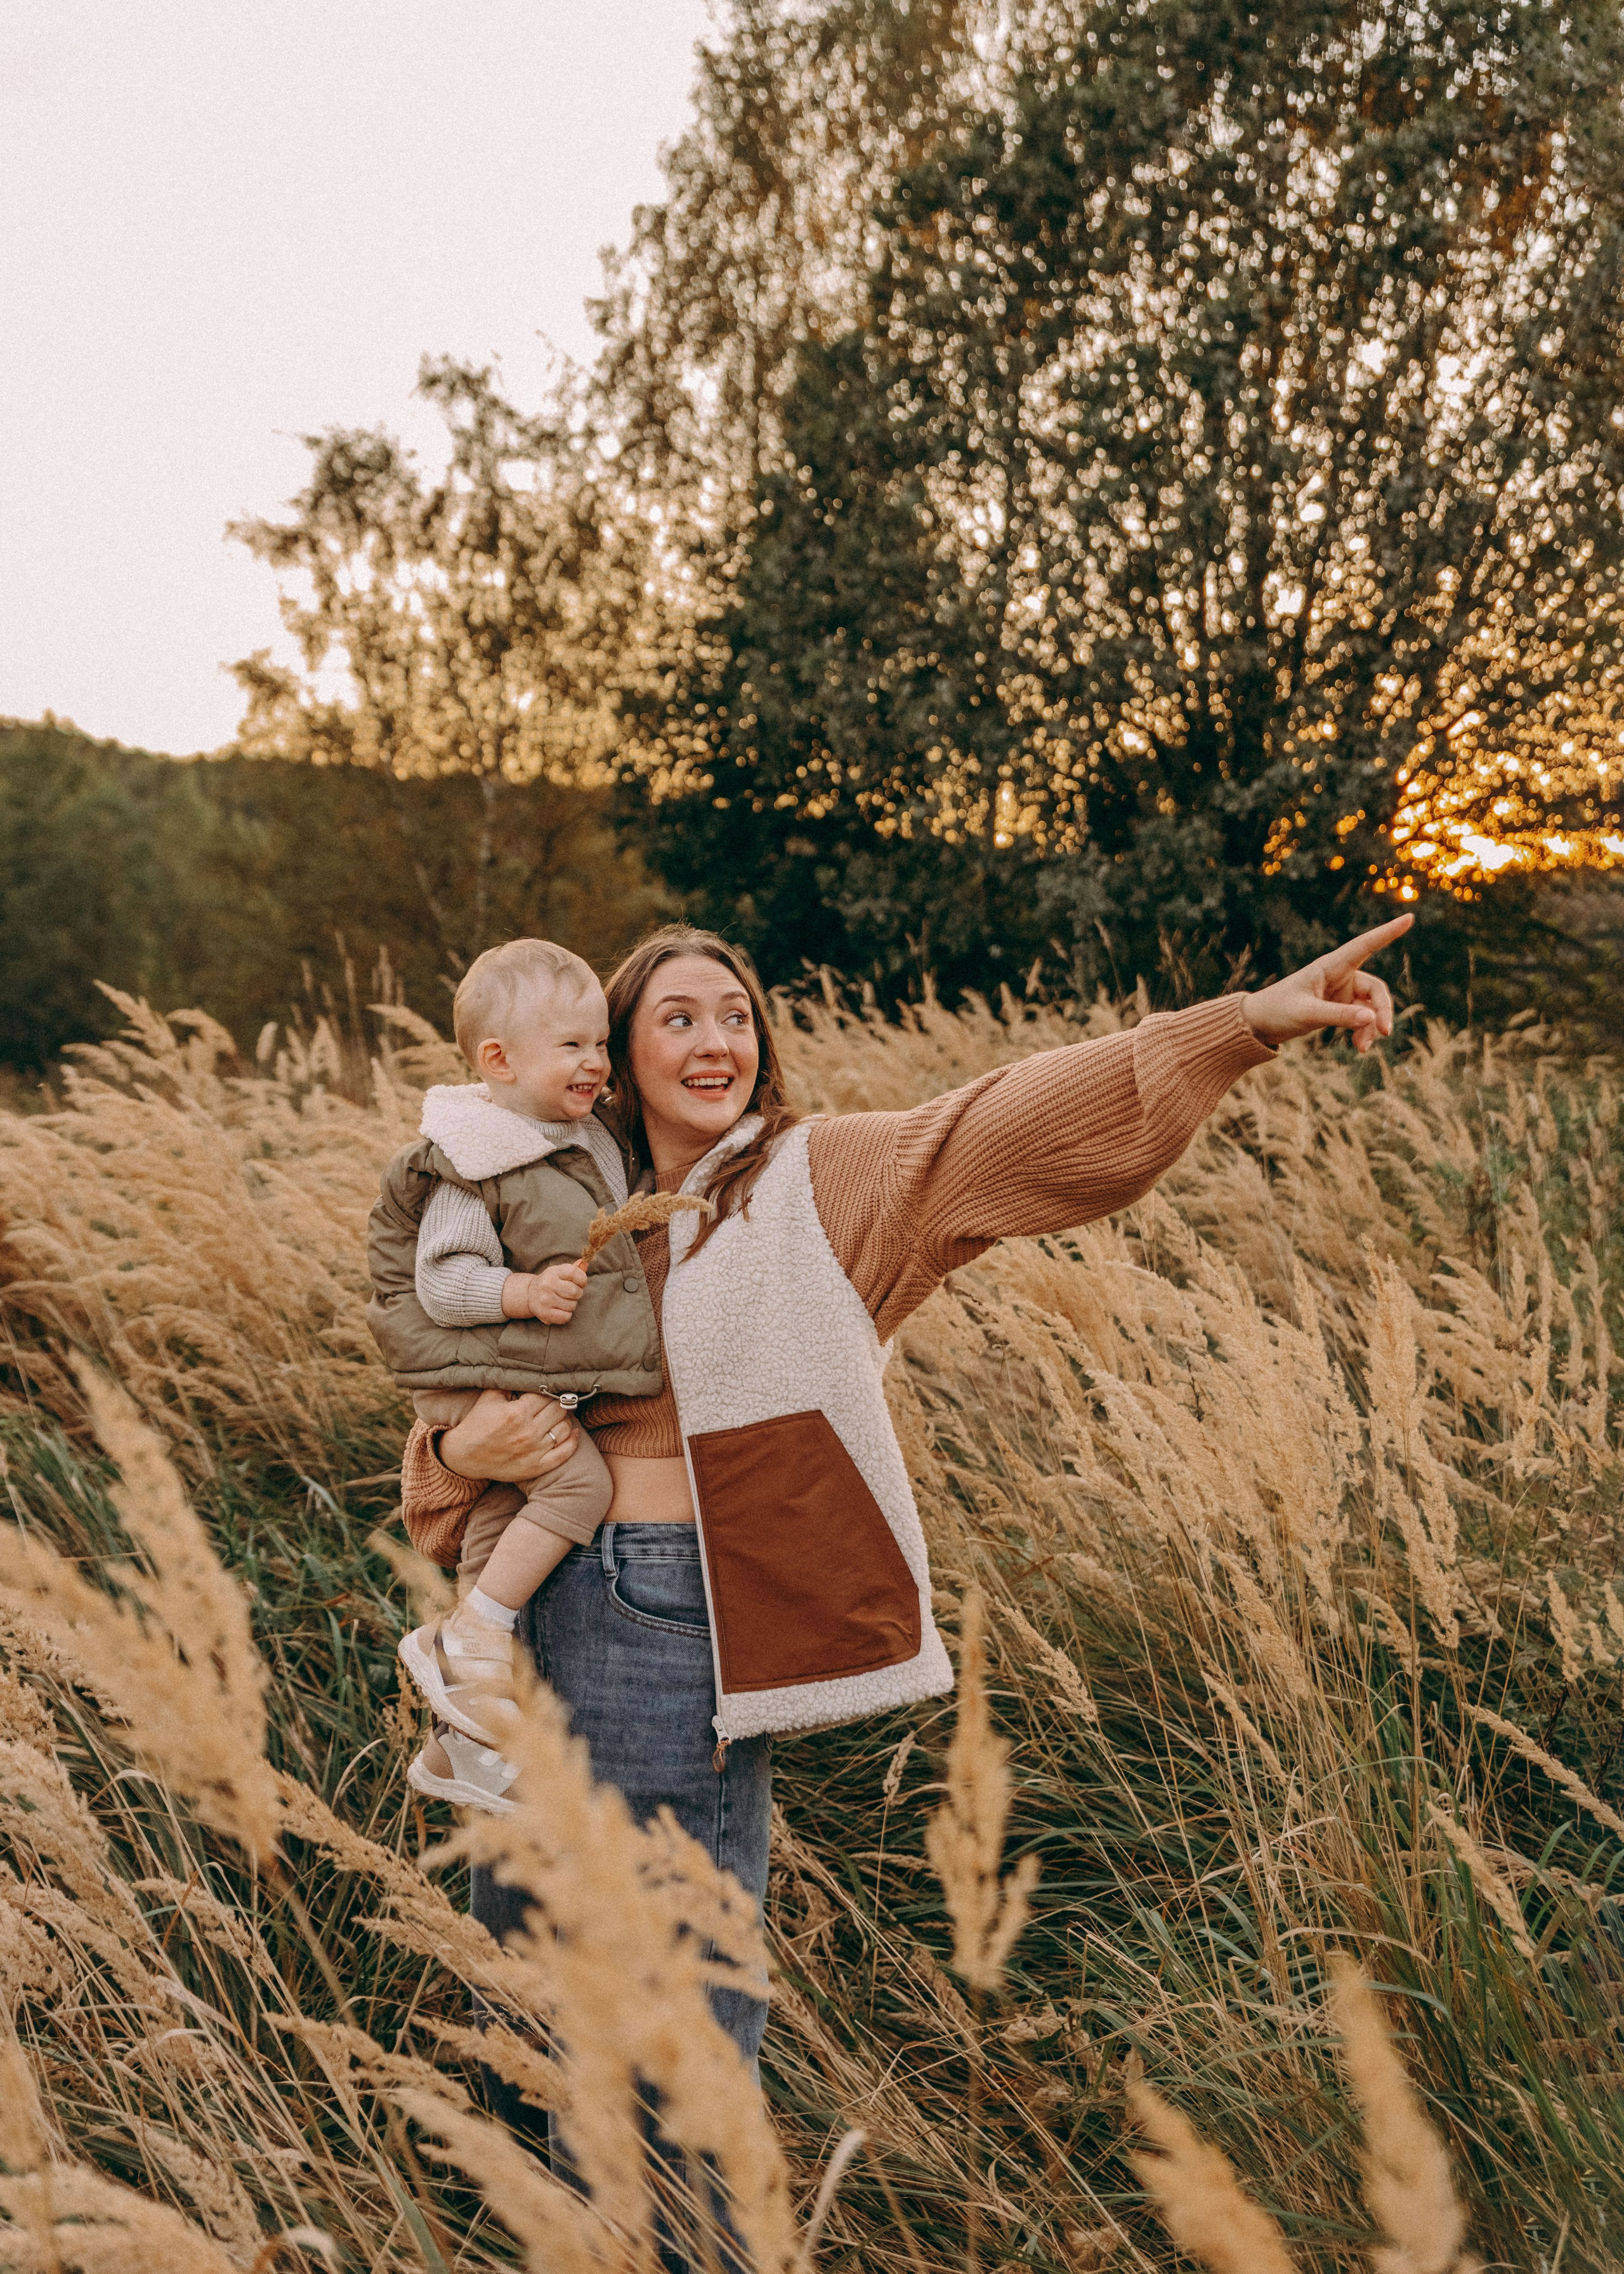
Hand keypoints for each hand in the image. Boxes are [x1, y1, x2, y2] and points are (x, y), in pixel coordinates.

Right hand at [439, 1389, 579, 1482]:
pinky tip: (572, 1432)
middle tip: (557, 1401)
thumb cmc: (477, 1423)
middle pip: (559, 1410)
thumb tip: (530, 1374)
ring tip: (559, 1415)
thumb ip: (510, 1383)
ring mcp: (534, 1451)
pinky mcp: (536, 1467)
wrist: (464, 1456)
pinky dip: (572, 1441)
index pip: (547, 1395)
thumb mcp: (490, 1397)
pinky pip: (564, 1453)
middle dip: (559, 1403)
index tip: (550, 1389)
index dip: (549, 1390)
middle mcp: (528, 1432)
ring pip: (564, 1428)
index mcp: (517, 1412)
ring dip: (565, 1419)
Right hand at [501, 1261, 587, 1325]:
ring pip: (572, 1305)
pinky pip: (566, 1317)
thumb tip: (584, 1263)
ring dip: (571, 1304)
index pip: (573, 1272)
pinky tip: (560, 1309)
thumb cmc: (551, 1282)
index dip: (582, 1279)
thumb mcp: (560, 1272)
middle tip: (571, 1293)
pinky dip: (566, 1315)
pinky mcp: (543, 1313)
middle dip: (578, 1294)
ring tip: (563, 1301)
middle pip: (575, 1291)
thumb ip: (574, 1269)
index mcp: (552, 1272)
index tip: (581, 1283)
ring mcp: (544, 1299)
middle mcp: (546, 1284)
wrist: (529, 1294)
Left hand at [1242, 914, 1412, 1053]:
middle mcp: (1339, 975)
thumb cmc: (1277, 1011)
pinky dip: (1363, 1032)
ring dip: (1372, 1026)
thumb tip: (1372, 1019)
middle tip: (1384, 1032)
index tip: (1410, 917)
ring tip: (1364, 1048)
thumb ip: (1338, 1016)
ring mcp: (1341, 992)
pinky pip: (1361, 1018)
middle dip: (1382, 1010)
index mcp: (1330, 966)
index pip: (1365, 945)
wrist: (1258, 1024)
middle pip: (1375, 989)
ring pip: (1371, 1007)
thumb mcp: (1307, 1014)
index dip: (1388, 932)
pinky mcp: (1339, 1007)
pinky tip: (1359, 1048)